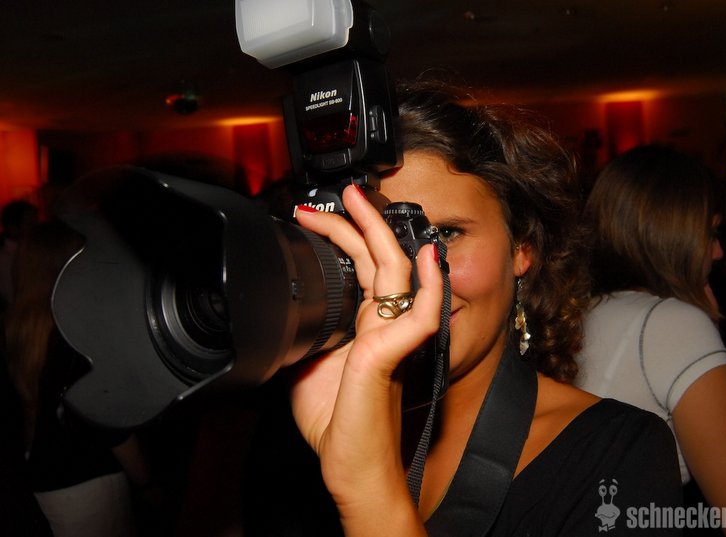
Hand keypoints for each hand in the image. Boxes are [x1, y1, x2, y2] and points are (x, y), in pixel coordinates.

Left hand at [291, 185, 441, 531]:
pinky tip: (425, 259)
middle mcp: (381, 327)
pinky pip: (419, 317)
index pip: (363, 269)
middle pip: (380, 261)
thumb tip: (287, 311)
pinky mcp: (389, 356)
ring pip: (397, 274)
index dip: (344, 239)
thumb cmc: (337, 425)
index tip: (316, 216)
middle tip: (345, 191)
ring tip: (361, 201)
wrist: (351, 468)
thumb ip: (309, 335)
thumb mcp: (307, 368)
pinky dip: (427, 286)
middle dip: (361, 221)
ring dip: (381, 234)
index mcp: (365, 327)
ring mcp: (389, 338)